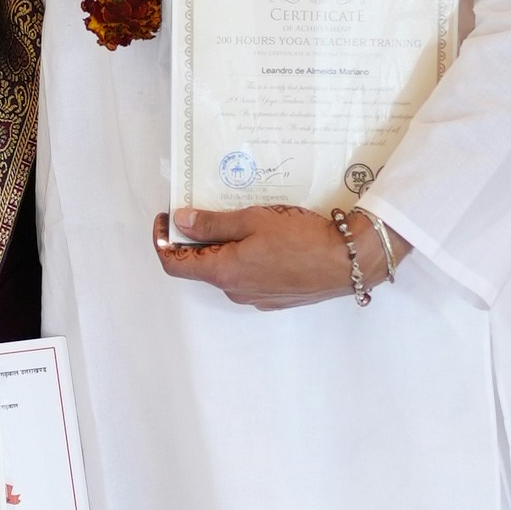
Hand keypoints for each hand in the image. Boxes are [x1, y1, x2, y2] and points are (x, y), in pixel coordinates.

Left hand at [155, 206, 384, 309]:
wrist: (348, 261)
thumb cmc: (301, 238)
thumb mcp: (252, 220)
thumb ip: (213, 223)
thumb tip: (181, 221)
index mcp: (224, 272)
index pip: (174, 265)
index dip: (162, 241)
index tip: (165, 219)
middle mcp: (235, 290)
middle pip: (201, 266)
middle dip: (198, 240)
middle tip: (209, 210)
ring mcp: (256, 298)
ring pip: (227, 271)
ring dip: (226, 249)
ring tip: (245, 222)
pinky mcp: (275, 299)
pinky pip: (249, 277)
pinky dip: (247, 259)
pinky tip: (267, 240)